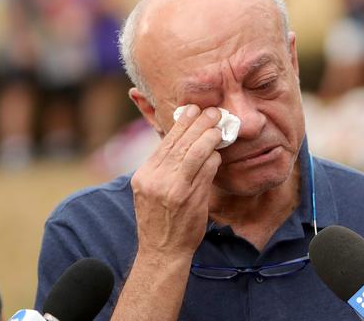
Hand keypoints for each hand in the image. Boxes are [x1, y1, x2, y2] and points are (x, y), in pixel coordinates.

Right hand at [131, 105, 221, 259]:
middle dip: (198, 123)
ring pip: (193, 152)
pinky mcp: (188, 198)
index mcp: (144, 175)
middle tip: (213, 112)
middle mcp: (155, 179)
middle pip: (179, 142)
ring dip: (209, 137)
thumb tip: (184, 142)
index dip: (182, 123)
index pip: (165, 142)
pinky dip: (213, 159)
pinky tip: (219, 153)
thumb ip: (163, 168)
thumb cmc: (160, 220)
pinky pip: (204, 171)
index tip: (194, 110)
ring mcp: (171, 188)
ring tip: (219, 126)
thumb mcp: (150, 191)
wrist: (161, 252)